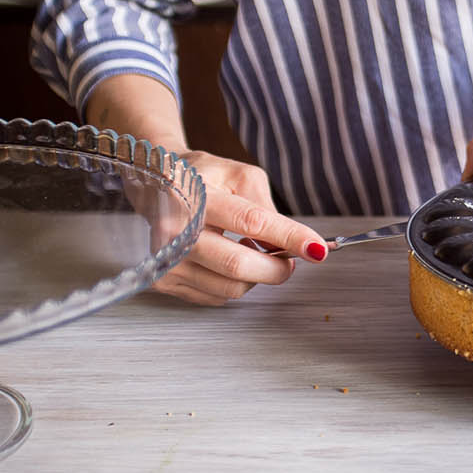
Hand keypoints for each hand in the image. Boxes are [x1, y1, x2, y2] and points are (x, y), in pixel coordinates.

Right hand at [152, 149, 329, 305]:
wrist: (155, 185)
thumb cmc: (202, 178)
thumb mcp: (239, 176)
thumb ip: (266, 208)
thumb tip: (292, 245)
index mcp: (195, 195)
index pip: (251, 221)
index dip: (289, 237)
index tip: (317, 248)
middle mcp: (175, 230)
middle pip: (238, 265)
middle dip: (277, 268)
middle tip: (290, 260)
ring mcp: (166, 259)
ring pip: (230, 287)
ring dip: (255, 276)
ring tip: (252, 252)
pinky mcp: (164, 280)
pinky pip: (216, 296)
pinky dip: (234, 283)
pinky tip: (227, 259)